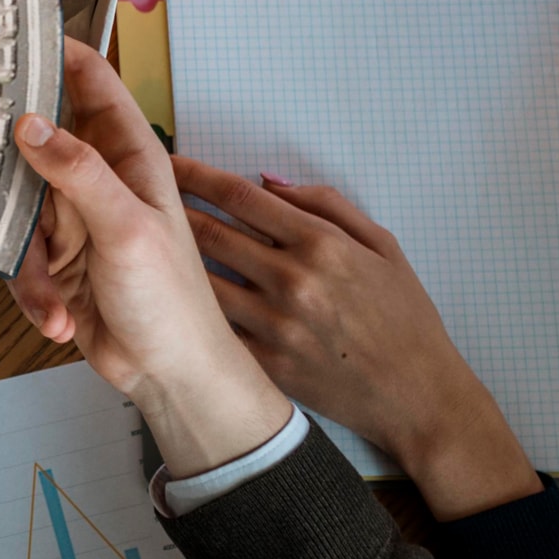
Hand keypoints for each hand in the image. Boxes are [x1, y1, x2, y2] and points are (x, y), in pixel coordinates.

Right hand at [7, 42, 294, 474]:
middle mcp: (98, 180)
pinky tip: (56, 316)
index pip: (91, 83)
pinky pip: (16, 257)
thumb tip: (30, 123)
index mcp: (129, 156)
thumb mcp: (126, 228)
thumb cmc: (173, 301)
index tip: (7, 39)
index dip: (55, 54)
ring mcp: (73, 220)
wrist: (171, 375)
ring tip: (50, 289)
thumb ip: (77, 171)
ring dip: (24, 256)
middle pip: (35, 141)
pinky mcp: (54, 260)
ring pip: (15, 206)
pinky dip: (30, 291)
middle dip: (3, 159)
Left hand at [174, 160, 538, 519]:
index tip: (171, 163)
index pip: (241, 197)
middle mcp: (293, 281)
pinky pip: (213, 328)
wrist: (418, 395)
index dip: (197, 175)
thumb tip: (268, 180)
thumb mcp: (382, 246)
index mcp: (321, 244)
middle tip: (140, 193)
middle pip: (210, 232)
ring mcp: (276, 325)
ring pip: (201, 280)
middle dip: (171, 208)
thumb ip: (327, 206)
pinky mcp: (265, 365)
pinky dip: (188, 309)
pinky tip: (168, 297)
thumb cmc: (405, 318)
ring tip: (145, 241)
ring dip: (170, 258)